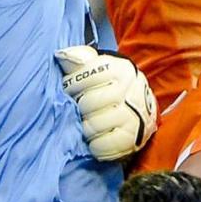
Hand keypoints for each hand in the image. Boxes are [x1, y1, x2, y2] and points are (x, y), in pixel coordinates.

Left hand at [56, 45, 157, 161]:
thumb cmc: (110, 85)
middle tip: (77, 109)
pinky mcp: (131, 138)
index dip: (71, 85)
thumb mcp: (98, 66)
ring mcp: (132, 116)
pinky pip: (101, 145)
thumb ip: (78, 57)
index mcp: (120, 69)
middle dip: (76, 108)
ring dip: (83, 127)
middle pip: (88, 103)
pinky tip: (94, 138)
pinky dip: (94, 145)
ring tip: (85, 123)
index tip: (70, 89)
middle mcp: (129, 91)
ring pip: (93, 125)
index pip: (85, 76)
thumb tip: (60, 56)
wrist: (139, 107)